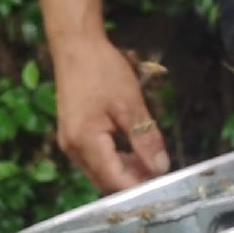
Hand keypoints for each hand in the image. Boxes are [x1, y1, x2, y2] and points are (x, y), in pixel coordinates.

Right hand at [52, 30, 170, 192]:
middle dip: (133, 182)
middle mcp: (73, 150)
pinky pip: (95, 161)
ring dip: (125, 172)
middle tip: (160, 173)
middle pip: (106, 182)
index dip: (140, 187)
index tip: (163, 185)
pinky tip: (133, 153)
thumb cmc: (102, 70)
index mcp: (85, 143)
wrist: (75, 46)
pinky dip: (115, 161)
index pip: (115, 181)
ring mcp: (70, 145)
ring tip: (150, 162)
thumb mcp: (130, 104)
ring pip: (101, 173)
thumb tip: (161, 167)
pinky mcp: (72, 138)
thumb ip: (145, 139)